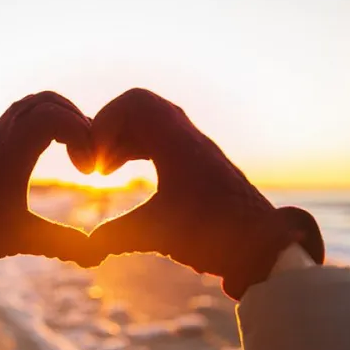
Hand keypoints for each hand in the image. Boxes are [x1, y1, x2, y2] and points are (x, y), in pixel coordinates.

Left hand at [0, 92, 100, 282]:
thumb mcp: (19, 240)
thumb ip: (60, 243)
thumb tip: (95, 254)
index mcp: (8, 155)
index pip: (52, 115)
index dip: (81, 132)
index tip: (85, 167)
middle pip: (45, 100)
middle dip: (75, 120)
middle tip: (85, 153)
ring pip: (29, 105)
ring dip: (57, 119)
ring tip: (71, 152)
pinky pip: (16, 119)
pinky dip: (39, 126)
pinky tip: (45, 156)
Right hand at [89, 88, 323, 298]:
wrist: (260, 245)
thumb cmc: (214, 234)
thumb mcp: (159, 233)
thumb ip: (118, 234)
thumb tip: (89, 244)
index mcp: (177, 141)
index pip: (133, 103)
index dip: (103, 125)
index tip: (96, 162)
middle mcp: (187, 137)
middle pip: (137, 109)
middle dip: (109, 131)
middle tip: (96, 164)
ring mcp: (193, 149)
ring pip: (148, 125)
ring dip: (122, 141)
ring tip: (106, 171)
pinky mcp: (197, 164)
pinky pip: (159, 141)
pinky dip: (137, 150)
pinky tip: (125, 177)